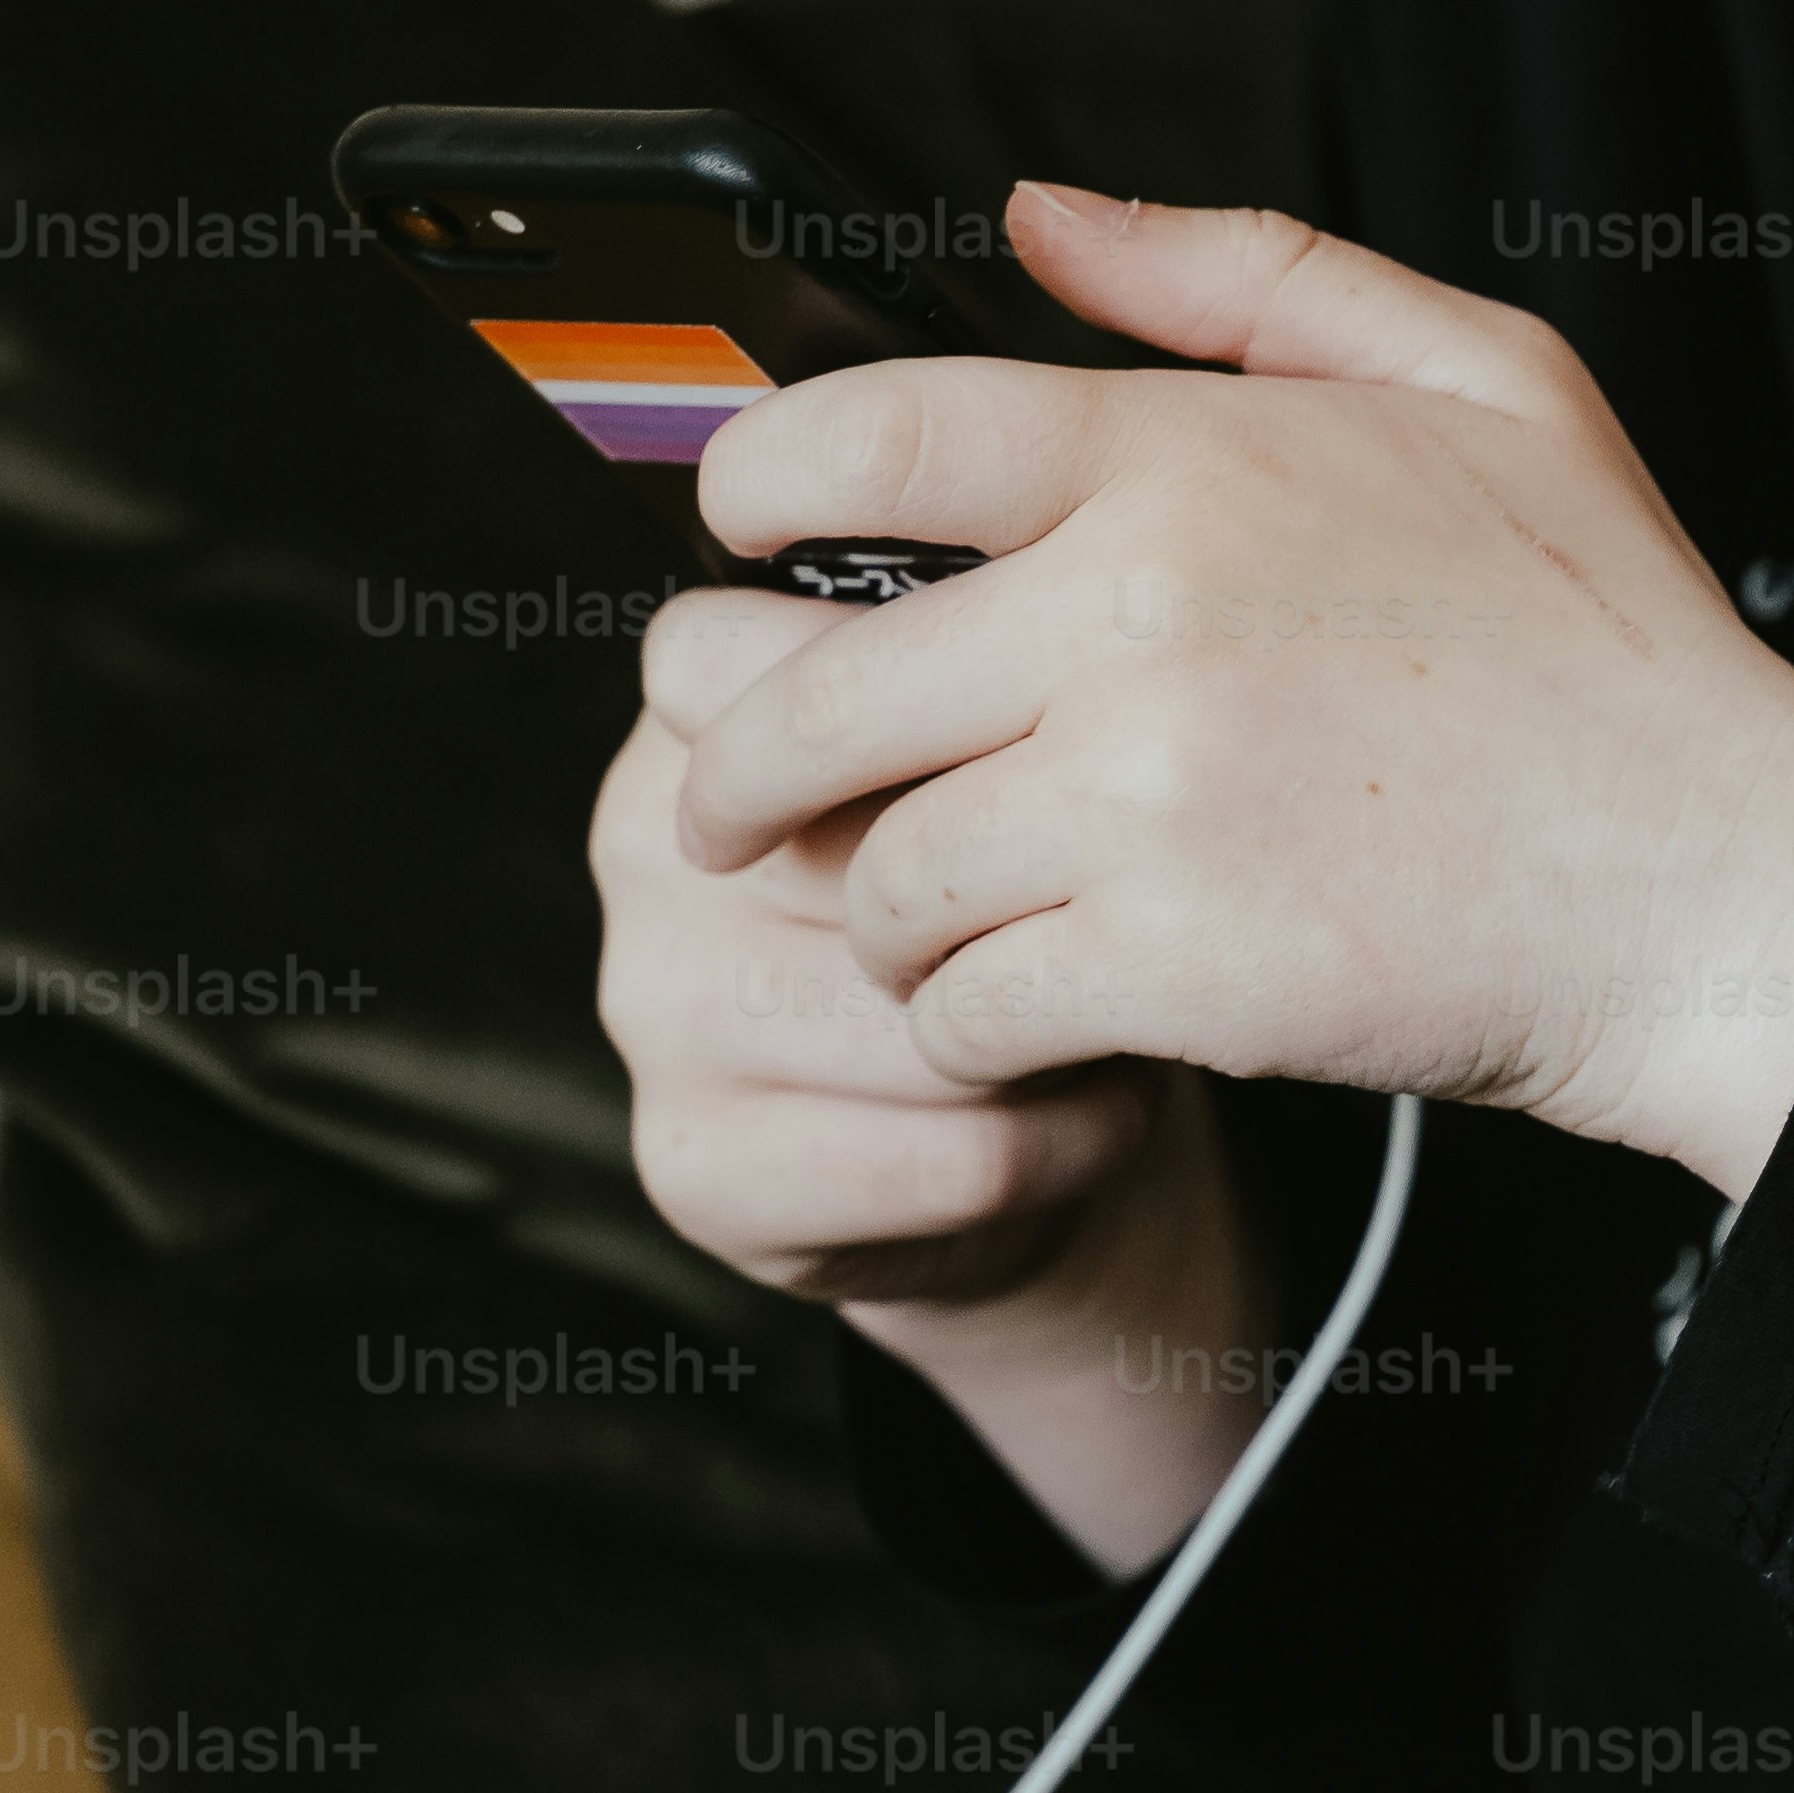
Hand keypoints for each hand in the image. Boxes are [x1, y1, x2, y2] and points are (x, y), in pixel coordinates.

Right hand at [586, 593, 1262, 1570]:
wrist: (1038, 1128)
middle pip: (885, 851)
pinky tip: (1102, 1114)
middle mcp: (645, 840)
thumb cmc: (1033, 893)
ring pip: (919, 1012)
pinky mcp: (702, 1166)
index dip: (956, 718)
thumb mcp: (1020, 745)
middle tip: (1148, 906)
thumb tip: (1070, 626)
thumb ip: (1000, 663)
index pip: (786, 661)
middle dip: (1042, 892)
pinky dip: (1066, 1141)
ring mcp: (654, 1007)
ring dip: (1068, 1027)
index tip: (1078, 754)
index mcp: (709, 705)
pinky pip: (946, 1153)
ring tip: (1133, 1009)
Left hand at [672, 184, 1793, 1202]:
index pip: (862, 436)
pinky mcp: (1174, 967)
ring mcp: (1147, 801)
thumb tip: (1042, 214)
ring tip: (940, 922)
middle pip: (804, 696)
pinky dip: (973, 1028)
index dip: (751, 490)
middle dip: (741, 768)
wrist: (1723, 885)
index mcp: (1189, 459)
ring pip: (875, 876)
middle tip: (737, 803)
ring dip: (884, 915)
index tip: (739, 543)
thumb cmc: (1612, 641)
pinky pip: (961, 1010)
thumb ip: (1245, 272)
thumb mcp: (1485, 377)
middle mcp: (1138, 619)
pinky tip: (1040, 1007)